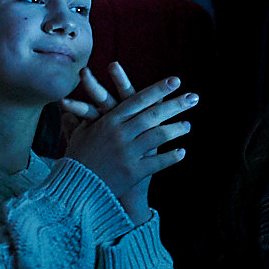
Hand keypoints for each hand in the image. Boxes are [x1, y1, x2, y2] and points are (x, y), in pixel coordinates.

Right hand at [60, 65, 195, 225]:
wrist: (74, 188)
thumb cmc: (77, 158)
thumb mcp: (82, 133)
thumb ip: (87, 116)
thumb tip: (76, 103)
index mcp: (109, 121)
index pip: (137, 100)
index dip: (157, 90)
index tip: (175, 80)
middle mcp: (120, 134)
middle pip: (153, 115)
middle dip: (175, 105)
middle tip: (194, 97)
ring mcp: (128, 153)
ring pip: (157, 137)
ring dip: (175, 130)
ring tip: (188, 125)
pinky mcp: (132, 172)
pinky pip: (157, 163)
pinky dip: (171, 158)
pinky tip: (182, 152)